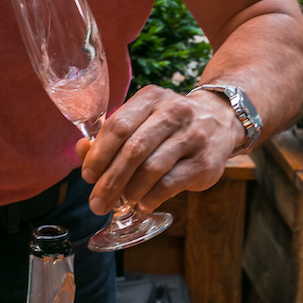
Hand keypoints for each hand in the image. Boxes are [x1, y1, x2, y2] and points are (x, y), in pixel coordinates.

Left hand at [75, 85, 244, 214]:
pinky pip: (171, 184)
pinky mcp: (206, 161)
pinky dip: (151, 198)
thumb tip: (82, 151)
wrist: (220, 120)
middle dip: (110, 180)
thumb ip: (111, 134)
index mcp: (151, 98)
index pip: (118, 126)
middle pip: (133, 150)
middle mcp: (173, 112)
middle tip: (98, 202)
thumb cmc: (169, 124)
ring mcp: (192, 136)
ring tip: (120, 202)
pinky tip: (142, 204)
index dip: (98, 154)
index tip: (88, 175)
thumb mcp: (143, 118)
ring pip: (152, 168)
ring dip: (130, 191)